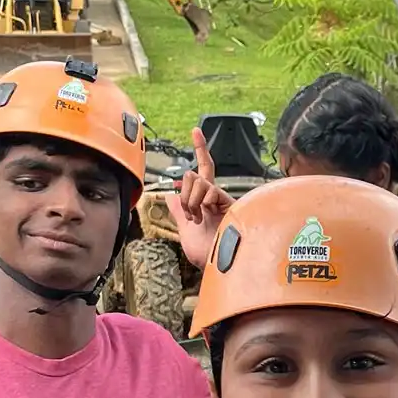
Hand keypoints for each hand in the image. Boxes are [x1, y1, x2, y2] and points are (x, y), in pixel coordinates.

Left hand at [165, 127, 233, 267]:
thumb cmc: (206, 253)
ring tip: (199, 219)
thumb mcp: (185, 231)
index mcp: (206, 202)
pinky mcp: (227, 200)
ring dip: (190, 202)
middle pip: (192, 174)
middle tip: (190, 215)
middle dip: (184, 195)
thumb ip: (178, 212)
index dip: (200, 150)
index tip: (195, 131)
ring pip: (196, 180)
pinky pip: (206, 189)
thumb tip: (170, 195)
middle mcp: (215, 196)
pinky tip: (207, 216)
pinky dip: (200, 203)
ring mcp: (221, 198)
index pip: (203, 170)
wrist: (218, 266)